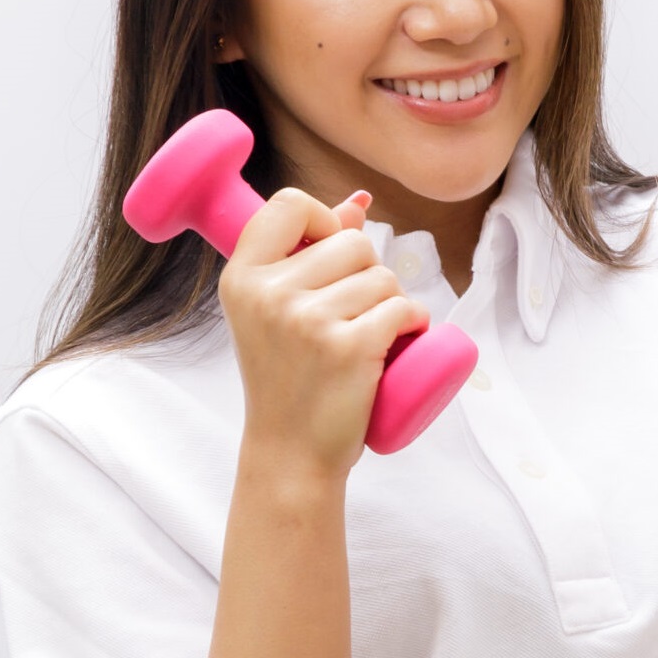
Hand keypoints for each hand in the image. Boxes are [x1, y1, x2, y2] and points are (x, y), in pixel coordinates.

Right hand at [219, 187, 430, 482]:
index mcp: (242, 276)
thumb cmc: (288, 378)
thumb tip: (358, 203)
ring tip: (369, 338)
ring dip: (392, 303)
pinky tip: (399, 342)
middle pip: (353, 242)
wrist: (290, 455)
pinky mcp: (349, 347)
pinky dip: (414, 323)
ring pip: (384, 277)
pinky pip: (404, 308)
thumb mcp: (276, 311)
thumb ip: (307, 252)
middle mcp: (269, 293)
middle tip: (351, 318)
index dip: (324, 220)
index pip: (289, 203)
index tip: (332, 254)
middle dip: (368, 274)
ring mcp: (308, 321)